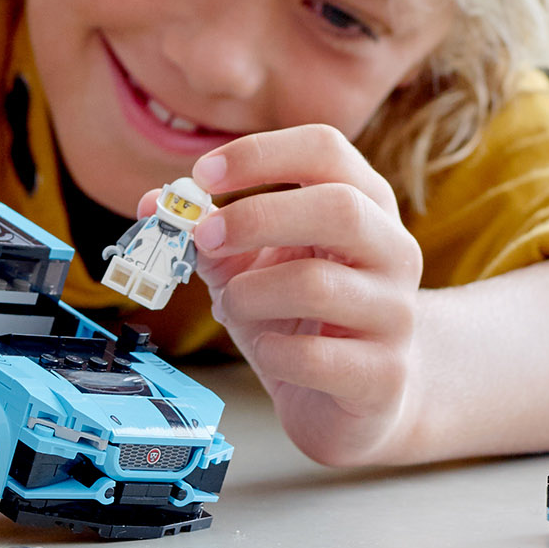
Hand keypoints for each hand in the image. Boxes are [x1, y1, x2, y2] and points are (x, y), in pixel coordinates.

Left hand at [153, 124, 423, 465]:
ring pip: (315, 285)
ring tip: (236, 306)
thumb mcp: (256, 264)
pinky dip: (271, 352)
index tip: (203, 174)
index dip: (260, 154)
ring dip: (249, 295)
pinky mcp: (382, 374)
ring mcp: (395, 314)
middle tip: (204, 236)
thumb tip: (153, 204)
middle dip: (256, 217)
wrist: (361, 396)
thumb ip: (212, 234)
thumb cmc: (304, 319)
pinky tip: (270, 350)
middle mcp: (394, 251)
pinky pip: (310, 356)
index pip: (326, 150)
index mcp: (367, 206)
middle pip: (339, 207)